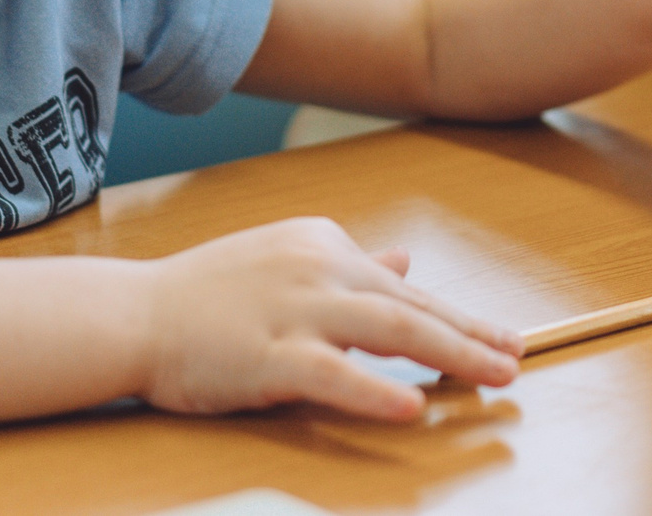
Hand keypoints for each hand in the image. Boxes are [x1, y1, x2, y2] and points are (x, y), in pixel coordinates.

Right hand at [141, 218, 521, 420]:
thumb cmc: (207, 296)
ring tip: (493, 375)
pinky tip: (412, 409)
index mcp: (323, 243)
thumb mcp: (285, 261)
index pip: (404, 287)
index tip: (502, 336)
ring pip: (389, 328)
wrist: (133, 315)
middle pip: (410, 305)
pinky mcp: (267, 353)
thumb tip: (404, 259)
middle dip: (471, 333)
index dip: (459, 315)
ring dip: (450, 353)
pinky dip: (376, 391)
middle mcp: (317, 266)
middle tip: (517, 357)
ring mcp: (292, 309)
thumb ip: (348, 263)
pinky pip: (332, 374)